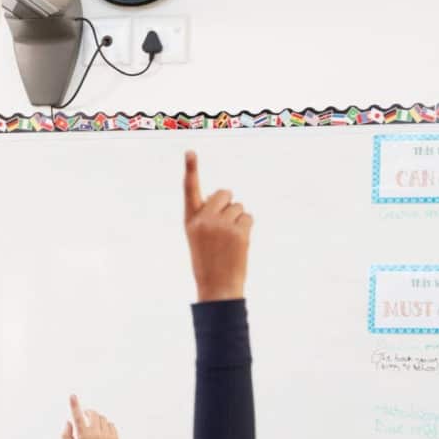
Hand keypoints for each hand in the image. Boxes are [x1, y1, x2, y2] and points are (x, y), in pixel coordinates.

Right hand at [62, 394, 119, 438]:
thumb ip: (66, 435)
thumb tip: (68, 421)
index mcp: (84, 437)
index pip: (78, 417)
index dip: (74, 405)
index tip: (72, 395)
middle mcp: (96, 434)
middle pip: (93, 414)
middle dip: (88, 412)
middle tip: (85, 414)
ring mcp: (107, 435)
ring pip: (102, 418)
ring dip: (96, 419)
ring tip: (93, 428)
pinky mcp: (115, 438)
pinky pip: (110, 424)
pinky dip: (105, 425)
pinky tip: (102, 433)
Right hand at [182, 151, 251, 302]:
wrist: (217, 287)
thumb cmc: (208, 262)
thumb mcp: (200, 237)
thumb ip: (208, 214)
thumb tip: (223, 194)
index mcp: (190, 220)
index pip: (190, 190)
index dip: (191, 169)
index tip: (190, 151)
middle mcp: (204, 219)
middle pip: (224, 193)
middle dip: (228, 204)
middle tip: (224, 227)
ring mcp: (221, 225)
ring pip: (238, 206)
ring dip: (238, 220)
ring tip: (229, 241)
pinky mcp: (239, 231)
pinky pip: (248, 217)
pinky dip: (246, 228)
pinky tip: (238, 244)